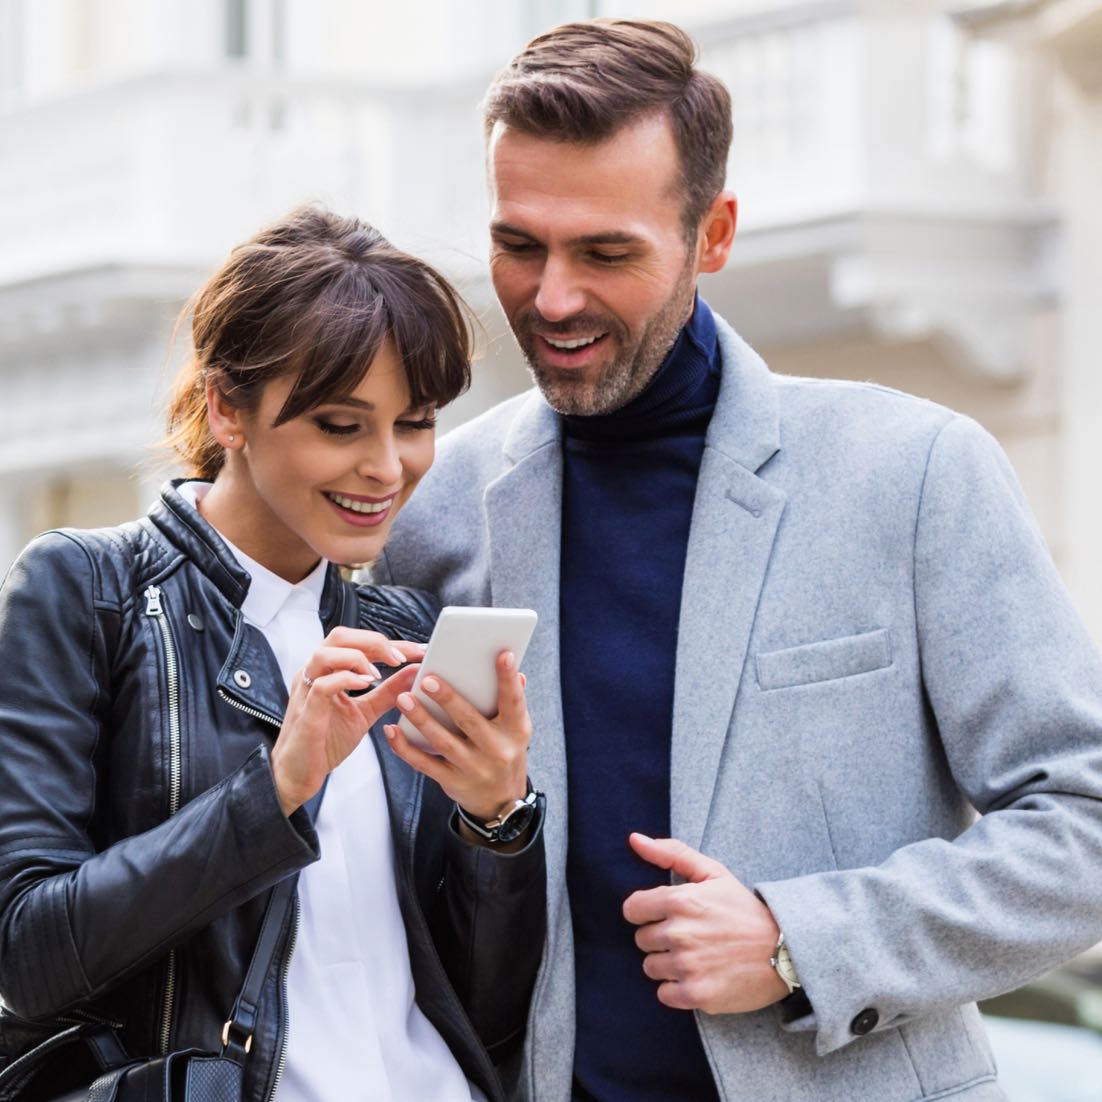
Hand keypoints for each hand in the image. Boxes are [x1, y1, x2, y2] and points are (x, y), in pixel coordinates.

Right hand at [270, 628, 424, 814]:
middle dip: (375, 642)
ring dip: (358, 658)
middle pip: (340, 636)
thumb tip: (415, 671)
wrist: (299, 775)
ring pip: (325, 653)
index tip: (419, 650)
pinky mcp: (305, 712)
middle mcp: (314, 674)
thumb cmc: (326, 741)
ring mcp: (306, 691)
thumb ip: (389, 692)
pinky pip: (321, 686)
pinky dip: (346, 679)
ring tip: (380, 674)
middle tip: (401, 658)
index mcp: (327, 670)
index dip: (390, 642)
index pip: (358, 642)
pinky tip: (366, 685)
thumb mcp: (365, 712)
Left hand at [383, 651, 530, 823]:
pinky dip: (405, 747)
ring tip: (403, 698)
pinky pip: (424, 763)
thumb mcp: (516, 729)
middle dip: (448, 699)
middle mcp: (496, 750)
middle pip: (469, 720)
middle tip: (428, 679)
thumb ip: (512, 701)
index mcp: (516, 731)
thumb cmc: (505, 751)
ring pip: (442, 741)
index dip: (508, 678)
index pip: (513, 701)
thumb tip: (516, 673)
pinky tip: (391, 730)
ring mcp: (473, 767)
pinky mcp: (452, 781)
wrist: (502, 801)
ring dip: (421, 719)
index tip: (502, 654)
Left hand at [622, 833, 787, 1014]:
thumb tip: (634, 839)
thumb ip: (671, 853)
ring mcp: (688, 966)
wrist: (785, 950)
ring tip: (697, 957)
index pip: (632, 909)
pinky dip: (677, 989)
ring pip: (651, 967)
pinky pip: (664, 994)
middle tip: (691, 937)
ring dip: (668, 964)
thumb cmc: (744, 909)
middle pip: (642, 940)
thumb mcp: (713, 873)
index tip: (665, 915)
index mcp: (680, 900)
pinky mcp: (697, 994)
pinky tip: (699, 977)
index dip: (647, 912)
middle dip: (661, 938)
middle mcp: (680, 933)